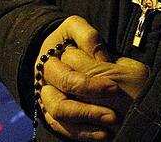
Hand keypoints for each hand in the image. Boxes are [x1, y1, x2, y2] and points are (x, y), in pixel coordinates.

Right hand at [35, 16, 120, 140]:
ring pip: (58, 111)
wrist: (64, 57)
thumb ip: (87, 36)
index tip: (115, 87)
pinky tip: (104, 134)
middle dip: (89, 99)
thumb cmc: (76, 42)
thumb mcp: (77, 28)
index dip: (90, 80)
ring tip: (112, 121)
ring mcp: (46, 96)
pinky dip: (83, 132)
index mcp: (50, 54)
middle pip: (61, 91)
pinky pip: (62, 127)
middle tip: (115, 106)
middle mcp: (44, 76)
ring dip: (86, 117)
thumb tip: (99, 58)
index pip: (68, 68)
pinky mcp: (50, 114)